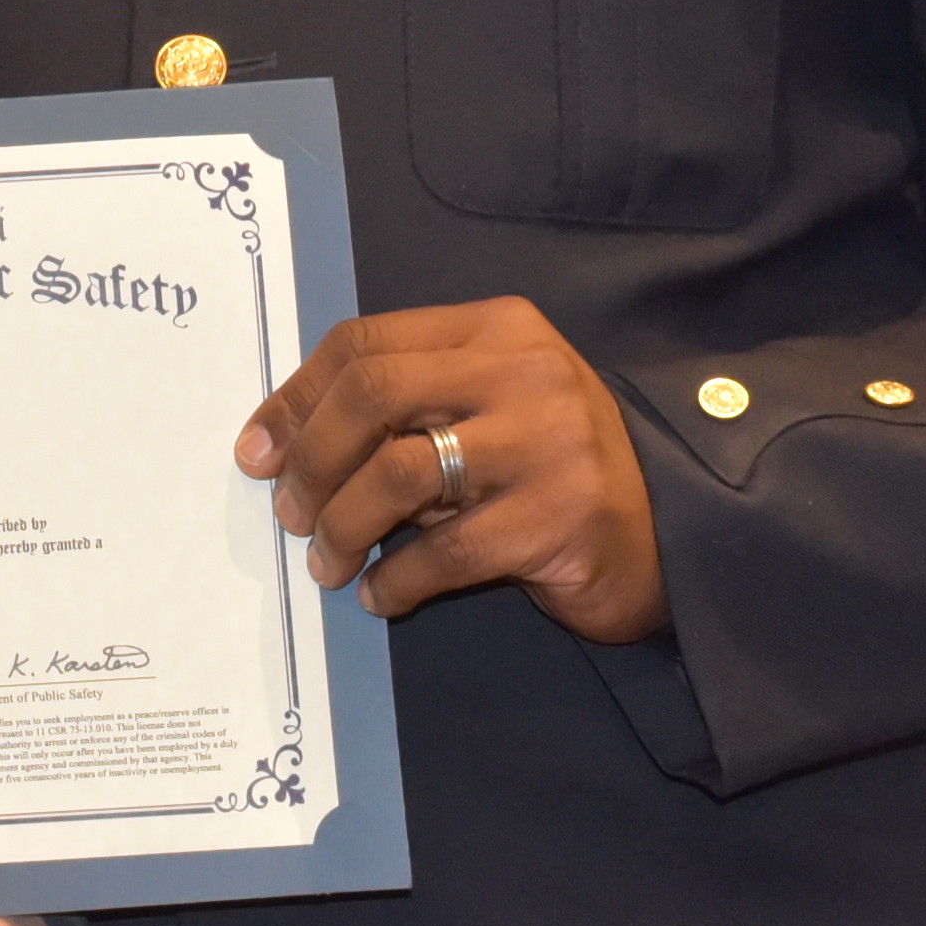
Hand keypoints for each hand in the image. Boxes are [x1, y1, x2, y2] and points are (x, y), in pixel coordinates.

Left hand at [238, 293, 668, 641]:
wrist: (668, 538)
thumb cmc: (552, 470)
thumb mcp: (484, 411)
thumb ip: (403, 409)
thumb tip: (278, 446)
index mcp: (497, 329)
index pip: (365, 343)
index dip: (296, 398)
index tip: (258, 451)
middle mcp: (525, 372)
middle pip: (373, 393)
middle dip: (311, 459)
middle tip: (289, 511)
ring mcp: (547, 445)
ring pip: (399, 473)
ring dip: (342, 525)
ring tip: (326, 561)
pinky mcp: (558, 520)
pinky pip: (442, 552)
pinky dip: (393, 580)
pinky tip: (378, 596)